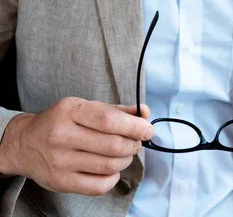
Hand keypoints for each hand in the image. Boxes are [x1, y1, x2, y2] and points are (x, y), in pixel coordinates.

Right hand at [0, 97, 152, 195]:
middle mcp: (63, 135)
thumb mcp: (84, 107)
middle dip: (134, 144)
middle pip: (112, 145)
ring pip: (108, 165)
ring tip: (125, 153)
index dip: (134, 126)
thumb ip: (116, 110)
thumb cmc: (60, 121)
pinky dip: (113, 178)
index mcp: (71, 111)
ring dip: (126, 160)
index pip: (109, 120)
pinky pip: (98, 185)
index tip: (148, 129)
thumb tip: (144, 112)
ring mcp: (60, 161)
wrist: (25, 143)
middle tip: (137, 142)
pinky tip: (113, 169)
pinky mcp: (61, 182)